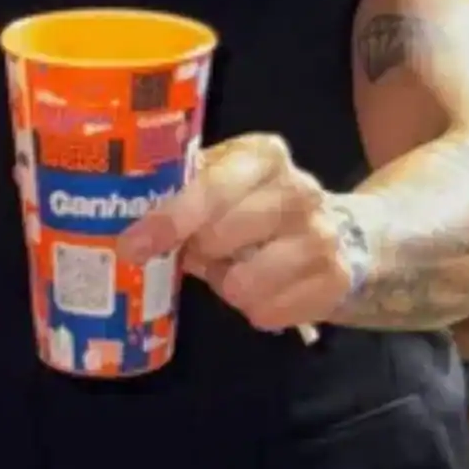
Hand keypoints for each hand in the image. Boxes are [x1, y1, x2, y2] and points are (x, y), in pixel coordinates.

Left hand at [116, 133, 354, 333]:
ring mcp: (321, 236)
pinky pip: (267, 313)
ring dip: (226, 284)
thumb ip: (181, 195)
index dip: (170, 219)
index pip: (211, 188)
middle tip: (199, 252)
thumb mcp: (223, 182)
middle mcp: (298, 190)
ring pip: (243, 285)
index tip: (134, 246)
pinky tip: (263, 288)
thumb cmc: (254, 205)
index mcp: (263, 156)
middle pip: (221, 237)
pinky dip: (254, 308)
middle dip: (198, 253)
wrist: (336, 233)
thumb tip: (132, 234)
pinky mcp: (335, 281)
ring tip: (235, 269)